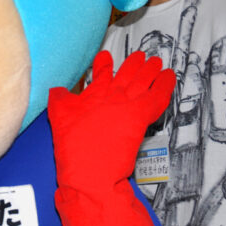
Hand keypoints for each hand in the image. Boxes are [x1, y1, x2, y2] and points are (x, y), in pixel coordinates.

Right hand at [47, 50, 175, 225]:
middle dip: (135, 63)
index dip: (103, 62)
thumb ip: (59, 99)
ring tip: (156, 62)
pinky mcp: (141, 119)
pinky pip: (158, 98)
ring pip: (144, 82)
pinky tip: (169, 79)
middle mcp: (111, 96)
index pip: (100, 73)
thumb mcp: (57, 117)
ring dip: (151, 71)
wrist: (89, 169)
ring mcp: (127, 106)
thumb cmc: (73, 147)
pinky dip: (165, 86)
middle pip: (127, 74)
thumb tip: (56, 89)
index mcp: (92, 95)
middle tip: (141, 57)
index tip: (105, 56)